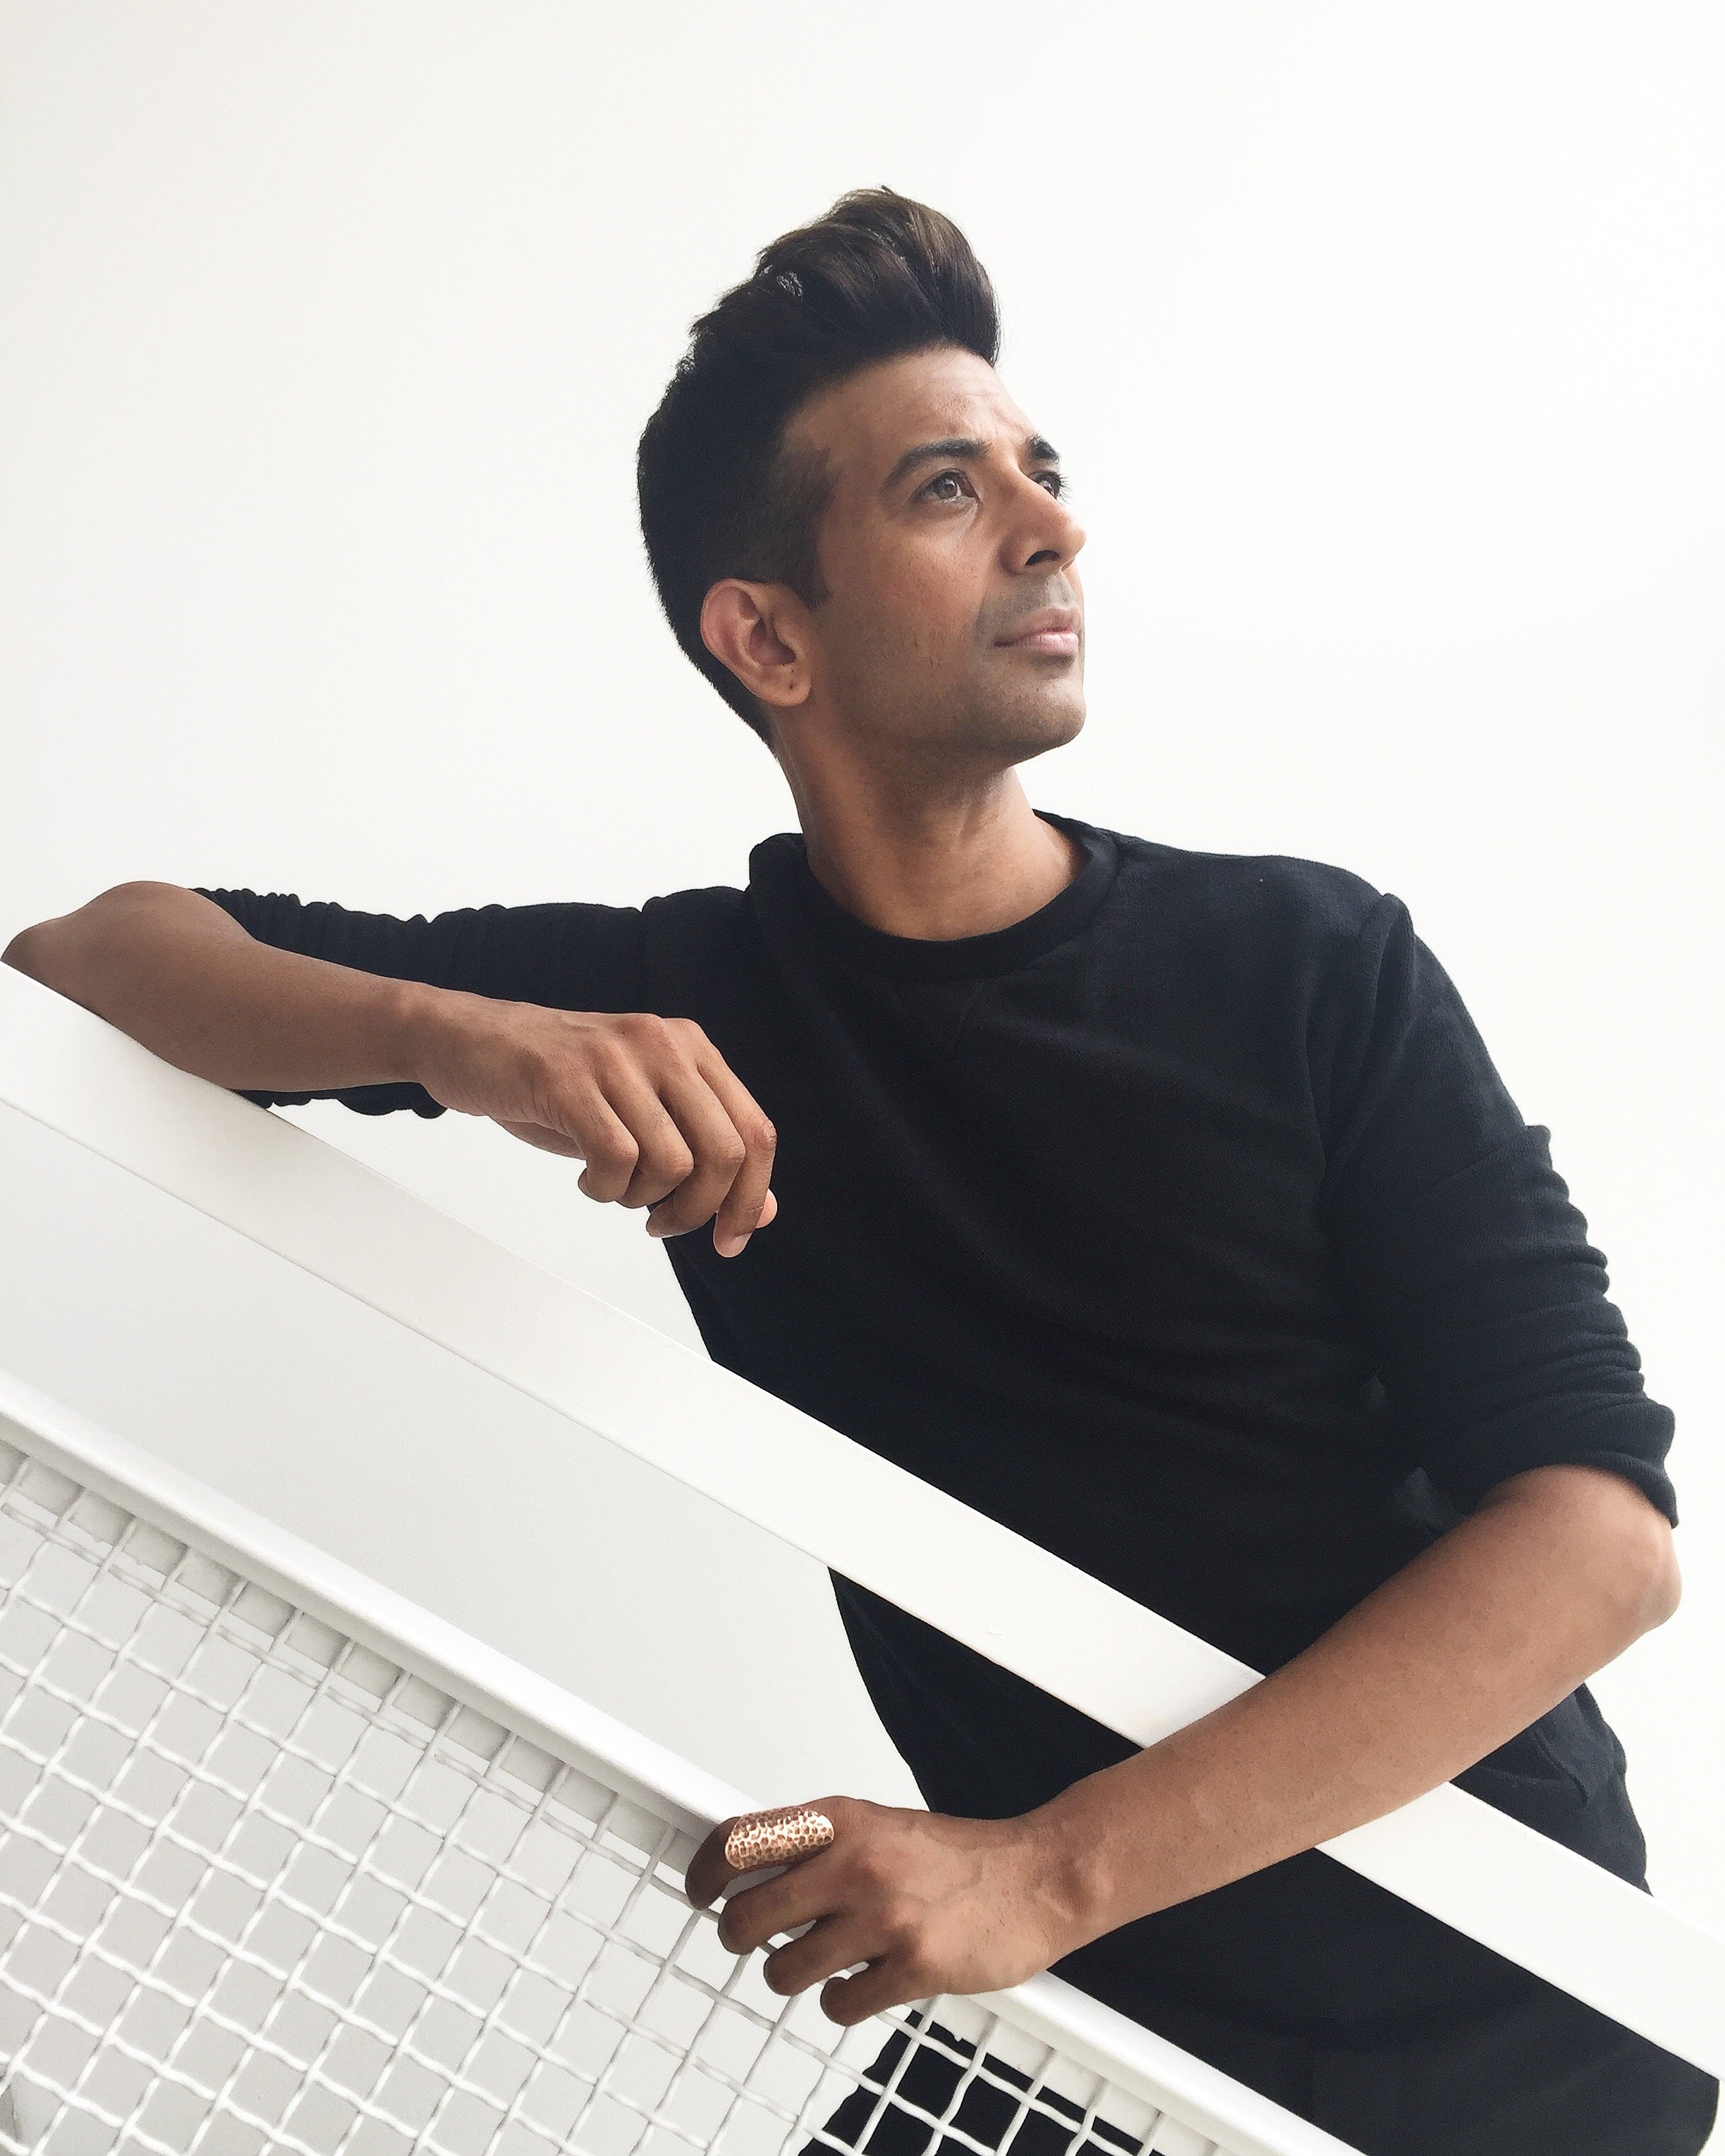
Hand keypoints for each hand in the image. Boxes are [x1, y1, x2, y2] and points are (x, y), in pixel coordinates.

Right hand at [408, 992, 776, 1255]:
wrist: (467, 1041)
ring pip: (671, 1162)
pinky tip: (586, 1178)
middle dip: (697, 1210)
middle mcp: (663, 1044)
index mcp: (692, 1048)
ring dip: (641, 1198)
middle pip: (723, 1153)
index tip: (729, 1239)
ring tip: (611, 1186)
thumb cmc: (557, 1084)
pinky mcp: (566, 1079)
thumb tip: (760, 1212)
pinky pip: (616, 1158)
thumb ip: (703, 1153)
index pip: (755, 1132)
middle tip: (660, 1223)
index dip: (748, 1198)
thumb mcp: (642, 1114)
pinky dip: (604, 1189)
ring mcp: (615, 1058)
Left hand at [683, 1796, 1079, 2025]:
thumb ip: (818, 1843)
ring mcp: (885, 1918)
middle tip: (753, 1940)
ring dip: (792, 1974)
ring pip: (783, 1970)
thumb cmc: (956, 1856)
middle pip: (746, 1917)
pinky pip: (837, 2004)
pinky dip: (841, 2001)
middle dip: (740, 1937)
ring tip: (821, 1961)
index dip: (703, 1871)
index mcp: (842, 1820)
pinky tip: (864, 1982)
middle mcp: (856, 1863)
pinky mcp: (913, 1968)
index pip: (740, 1841)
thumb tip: (746, 1867)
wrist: (1037, 1877)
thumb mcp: (877, 1826)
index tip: (698, 1892)